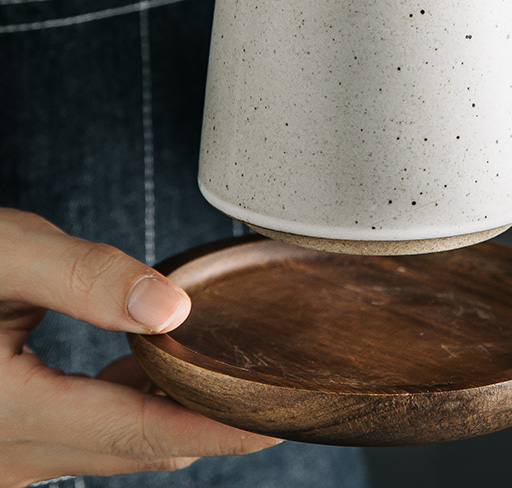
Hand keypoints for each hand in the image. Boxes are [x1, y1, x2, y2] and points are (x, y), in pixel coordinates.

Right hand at [0, 208, 278, 486]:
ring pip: (114, 448)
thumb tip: (171, 308)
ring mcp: (4, 458)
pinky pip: (87, 438)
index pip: (145, 434)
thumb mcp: (4, 255)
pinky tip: (152, 368)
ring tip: (225, 371)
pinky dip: (132, 410)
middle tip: (270, 386)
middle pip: (138, 449)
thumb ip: (86, 279)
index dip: (222, 425)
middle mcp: (7, 456)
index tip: (281, 415)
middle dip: (210, 422)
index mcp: (10, 413)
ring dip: (172, 415)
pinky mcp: (4, 443)